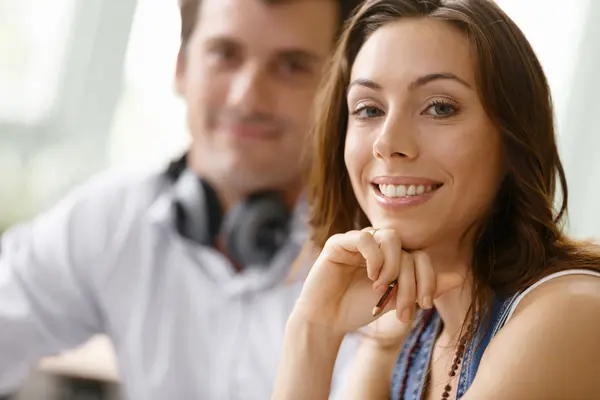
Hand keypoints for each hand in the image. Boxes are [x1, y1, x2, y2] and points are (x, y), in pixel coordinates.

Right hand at [293, 228, 462, 334]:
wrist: (327, 320)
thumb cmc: (357, 309)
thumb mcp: (397, 300)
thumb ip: (423, 287)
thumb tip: (460, 276)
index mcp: (392, 257)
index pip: (420, 256)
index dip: (428, 279)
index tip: (424, 305)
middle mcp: (377, 245)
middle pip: (408, 249)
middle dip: (410, 282)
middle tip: (401, 308)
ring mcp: (358, 241)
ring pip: (391, 238)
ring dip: (393, 267)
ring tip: (382, 289)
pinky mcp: (340, 243)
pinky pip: (366, 238)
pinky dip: (374, 258)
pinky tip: (372, 277)